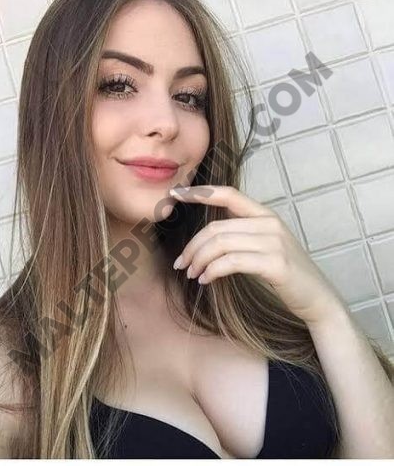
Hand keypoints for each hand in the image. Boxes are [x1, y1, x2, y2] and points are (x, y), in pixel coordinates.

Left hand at [169, 185, 344, 325]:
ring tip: (192, 274)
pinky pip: (231, 262)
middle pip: (216, 227)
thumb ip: (242, 234)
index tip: (175, 193)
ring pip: (220, 244)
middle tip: (181, 264)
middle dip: (192, 246)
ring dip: (199, 261)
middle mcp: (270, 223)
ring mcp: (274, 242)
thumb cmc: (284, 273)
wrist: (317, 298)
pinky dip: (212, 271)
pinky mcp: (275, 264)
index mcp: (265, 215)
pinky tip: (206, 280)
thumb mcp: (265, 246)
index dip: (200, 192)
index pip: (228, 193)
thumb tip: (207, 236)